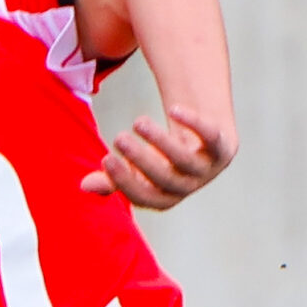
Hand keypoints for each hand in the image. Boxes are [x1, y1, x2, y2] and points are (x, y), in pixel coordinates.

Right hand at [83, 104, 235, 209]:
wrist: (206, 140)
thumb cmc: (164, 158)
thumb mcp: (137, 168)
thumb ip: (112, 178)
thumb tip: (83, 187)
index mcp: (164, 198)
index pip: (143, 197)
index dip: (125, 181)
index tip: (106, 158)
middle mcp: (187, 187)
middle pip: (163, 178)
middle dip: (140, 159)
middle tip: (119, 138)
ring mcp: (207, 168)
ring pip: (183, 159)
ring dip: (160, 140)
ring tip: (138, 121)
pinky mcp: (222, 146)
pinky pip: (210, 137)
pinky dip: (193, 123)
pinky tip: (174, 109)